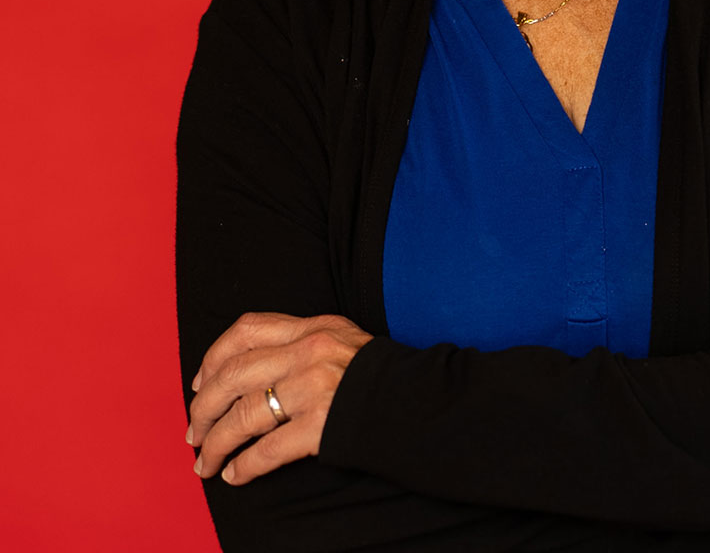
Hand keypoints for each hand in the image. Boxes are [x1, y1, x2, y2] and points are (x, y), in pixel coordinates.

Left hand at [186, 312, 372, 484]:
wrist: (423, 401)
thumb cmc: (381, 376)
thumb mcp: (344, 340)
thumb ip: (303, 344)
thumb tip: (251, 370)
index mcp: (314, 327)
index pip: (247, 330)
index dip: (213, 357)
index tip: (199, 383)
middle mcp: (310, 352)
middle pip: (234, 376)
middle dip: (203, 409)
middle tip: (193, 432)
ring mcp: (315, 388)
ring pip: (243, 415)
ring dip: (215, 443)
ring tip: (205, 462)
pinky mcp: (322, 426)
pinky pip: (266, 450)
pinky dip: (243, 466)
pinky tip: (234, 474)